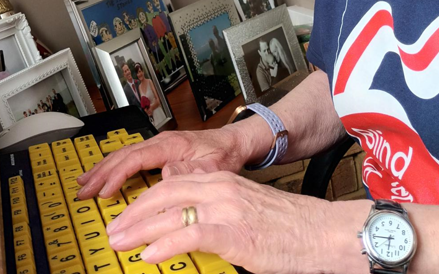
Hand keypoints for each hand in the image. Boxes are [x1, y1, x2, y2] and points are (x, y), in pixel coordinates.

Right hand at [76, 128, 249, 200]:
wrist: (234, 143)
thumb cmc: (225, 155)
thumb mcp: (212, 167)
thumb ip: (189, 172)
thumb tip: (164, 175)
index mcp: (171, 145)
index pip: (135, 158)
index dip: (117, 176)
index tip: (104, 193)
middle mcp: (161, 142)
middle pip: (123, 155)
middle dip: (101, 173)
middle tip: (83, 191)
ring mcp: (159, 145)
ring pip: (123, 154)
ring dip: (103, 168)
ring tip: (83, 182)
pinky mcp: (160, 150)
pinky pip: (130, 156)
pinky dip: (113, 165)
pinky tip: (104, 174)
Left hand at [105, 170, 366, 273]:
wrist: (325, 233)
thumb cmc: (291, 227)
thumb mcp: (248, 208)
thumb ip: (218, 207)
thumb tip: (190, 218)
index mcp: (224, 183)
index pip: (173, 184)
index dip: (144, 200)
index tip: (126, 215)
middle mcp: (222, 190)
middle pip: (165, 194)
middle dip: (134, 212)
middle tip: (113, 230)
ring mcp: (228, 210)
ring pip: (172, 211)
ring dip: (139, 228)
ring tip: (119, 241)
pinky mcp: (236, 234)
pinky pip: (192, 234)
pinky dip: (166, 244)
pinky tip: (149, 255)